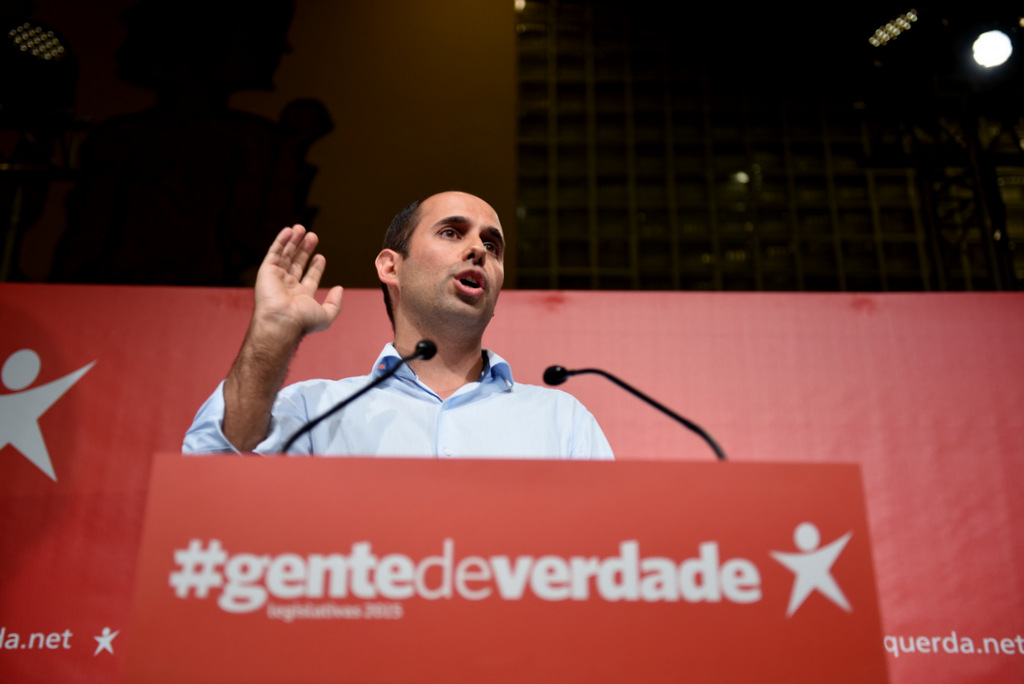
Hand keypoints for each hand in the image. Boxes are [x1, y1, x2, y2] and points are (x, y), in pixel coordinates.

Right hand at [252, 225, 343, 342]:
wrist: (282, 320)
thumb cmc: (302, 321)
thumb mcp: (326, 315)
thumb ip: (335, 303)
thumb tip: (340, 289)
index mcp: (301, 297)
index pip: (309, 277)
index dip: (315, 266)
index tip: (321, 256)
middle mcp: (287, 287)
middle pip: (297, 263)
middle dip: (304, 249)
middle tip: (312, 236)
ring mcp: (276, 278)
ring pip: (285, 255)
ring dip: (293, 241)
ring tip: (301, 228)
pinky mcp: (266, 271)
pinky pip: (274, 252)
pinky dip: (281, 241)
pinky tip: (289, 230)